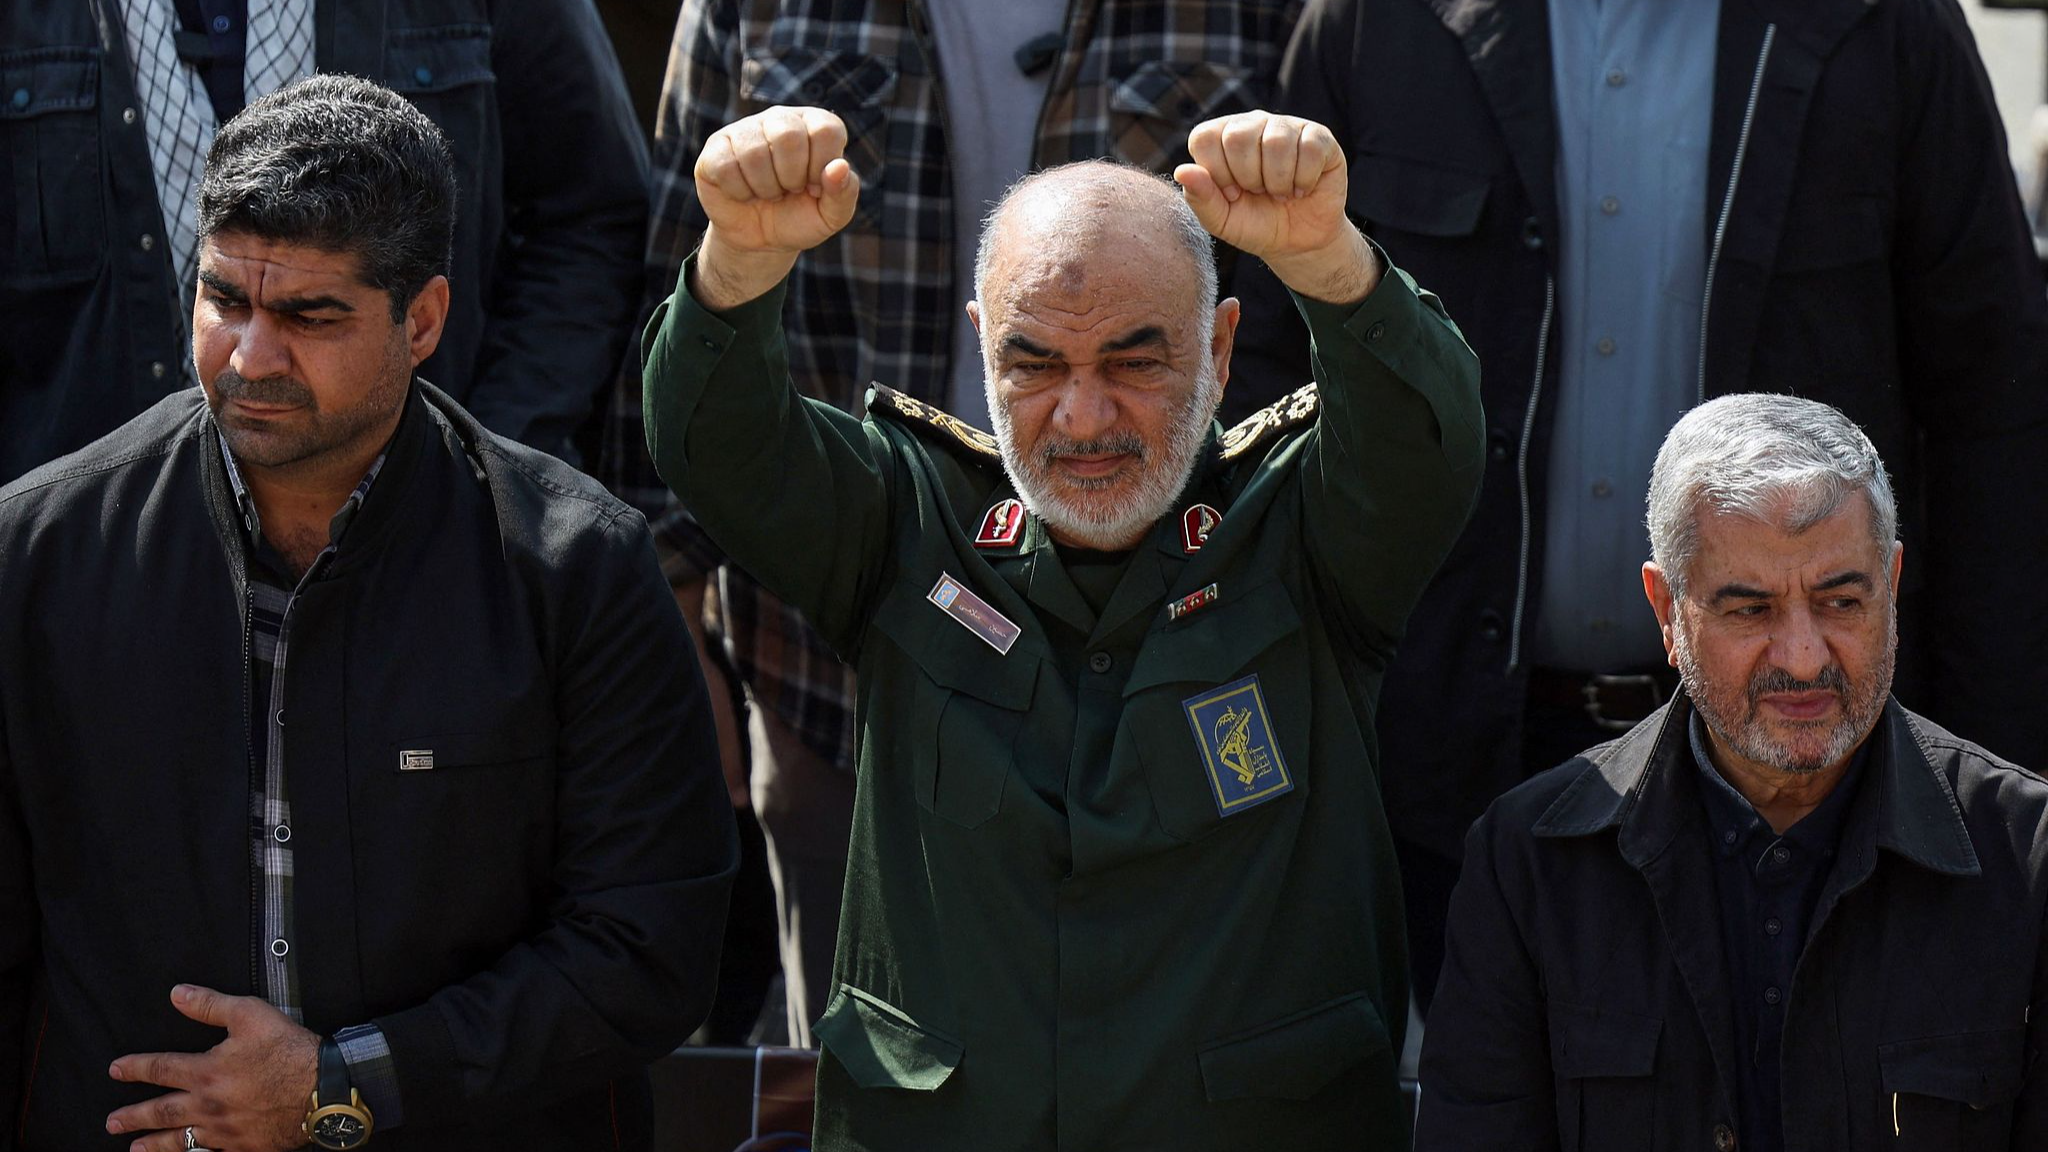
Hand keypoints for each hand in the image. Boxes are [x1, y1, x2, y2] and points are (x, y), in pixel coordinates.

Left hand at [106, 985, 318, 1151]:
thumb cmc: (289, 1051)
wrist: (322, 1090)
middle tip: (112, 1121)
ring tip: (136, 1147)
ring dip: (154, 1143)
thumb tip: (177, 994)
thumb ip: (211, 1005)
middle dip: (133, 1115)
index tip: (116, 1069)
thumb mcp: (251, 1015)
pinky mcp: (243, 1145)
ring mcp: (223, 1130)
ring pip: (179, 1139)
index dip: (135, 1068)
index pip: (160, 1068)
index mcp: (206, 1071)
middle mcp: (207, 1105)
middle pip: (161, 1110)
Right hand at [691, 105, 860, 309]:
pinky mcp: (716, 147)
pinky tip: (744, 193)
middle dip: (791, 178)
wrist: (760, 240)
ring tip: (767, 193)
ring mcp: (745, 129)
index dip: (821, 168)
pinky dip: (739, 192)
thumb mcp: (831, 215)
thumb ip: (844, 192)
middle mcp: (780, 118)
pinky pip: (726, 166)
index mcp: (815, 124)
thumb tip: (839, 167)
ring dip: (765, 188)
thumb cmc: (799, 218)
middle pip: (788, 136)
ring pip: (754, 152)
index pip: (826, 131)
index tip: (814, 186)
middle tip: (789, 190)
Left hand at [1174, 111, 1377, 303]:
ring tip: (1280, 192)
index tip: (1232, 193)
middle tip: (1259, 192)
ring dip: (1278, 181)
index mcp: (1221, 137)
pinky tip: (1302, 188)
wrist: (1297, 241)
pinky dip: (1304, 179)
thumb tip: (1182, 171)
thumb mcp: (1221, 220)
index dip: (1218, 173)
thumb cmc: (1254, 225)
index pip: (1205, 138)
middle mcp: (1252, 124)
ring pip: (1277, 141)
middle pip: (1238, 137)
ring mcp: (1287, 126)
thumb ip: (1200, 197)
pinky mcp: (1319, 136)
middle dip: (1248, 178)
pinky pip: (1310, 148)